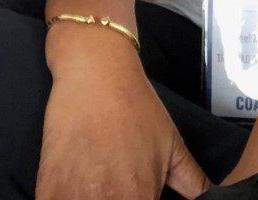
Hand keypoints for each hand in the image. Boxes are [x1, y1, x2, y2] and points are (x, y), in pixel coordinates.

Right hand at [38, 31, 209, 199]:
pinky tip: (71, 187)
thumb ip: (192, 181)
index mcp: (141, 198)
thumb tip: (209, 198)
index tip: (133, 195)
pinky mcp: (48, 187)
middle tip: (109, 188)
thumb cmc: (134, 105)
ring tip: (92, 186)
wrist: (96, 70)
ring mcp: (74, 197)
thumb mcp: (172, 144)